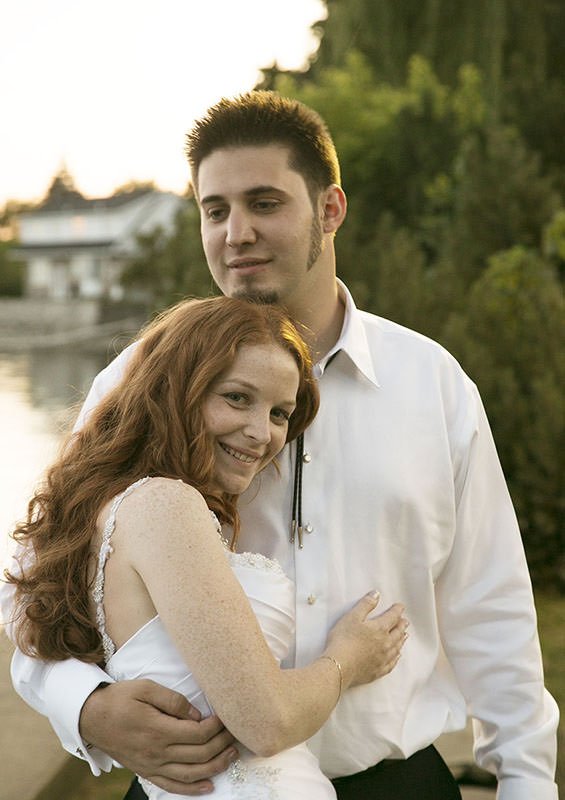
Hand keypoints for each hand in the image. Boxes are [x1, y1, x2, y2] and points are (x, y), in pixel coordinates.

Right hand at [79, 679, 237, 795]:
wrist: (91, 718)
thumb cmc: (119, 699)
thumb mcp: (145, 688)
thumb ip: (173, 700)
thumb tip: (196, 714)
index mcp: (158, 730)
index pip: (198, 733)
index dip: (217, 726)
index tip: (226, 716)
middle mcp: (157, 752)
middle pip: (199, 754)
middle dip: (222, 744)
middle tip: (236, 733)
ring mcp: (151, 765)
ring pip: (190, 774)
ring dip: (215, 767)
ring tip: (231, 756)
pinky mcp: (146, 772)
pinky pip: (172, 786)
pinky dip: (192, 789)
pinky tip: (208, 785)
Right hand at [325, 593, 407, 687]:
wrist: (339, 666)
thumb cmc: (343, 640)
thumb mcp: (352, 617)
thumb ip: (365, 604)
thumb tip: (376, 594)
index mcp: (380, 628)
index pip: (393, 616)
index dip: (397, 610)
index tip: (400, 606)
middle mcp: (386, 643)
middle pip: (398, 632)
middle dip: (402, 625)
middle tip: (405, 621)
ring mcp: (383, 658)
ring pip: (397, 647)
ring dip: (401, 640)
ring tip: (404, 635)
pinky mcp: (378, 670)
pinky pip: (392, 663)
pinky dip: (396, 658)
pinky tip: (397, 656)